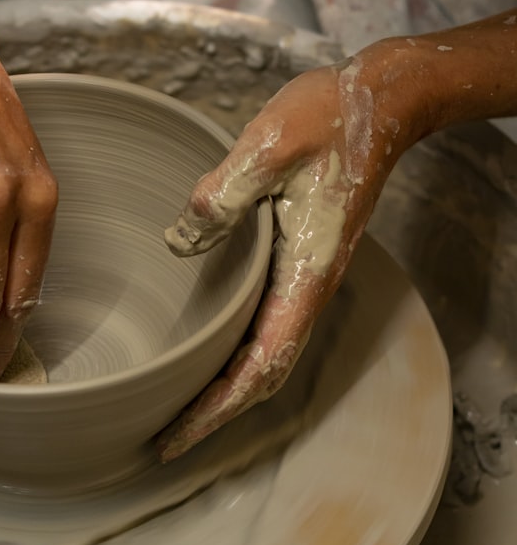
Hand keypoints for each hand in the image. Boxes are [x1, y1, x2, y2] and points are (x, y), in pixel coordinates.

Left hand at [157, 52, 406, 460]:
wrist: (378, 102)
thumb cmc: (329, 119)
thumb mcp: (268, 146)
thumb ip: (221, 195)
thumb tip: (180, 242)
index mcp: (305, 275)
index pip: (261, 365)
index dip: (218, 407)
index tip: (177, 434)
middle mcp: (307, 289)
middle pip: (264, 378)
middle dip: (216, 415)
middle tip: (165, 441)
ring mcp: (304, 279)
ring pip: (266, 357)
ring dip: (225, 392)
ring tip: (178, 413)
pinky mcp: (297, 264)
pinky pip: (265, 327)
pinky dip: (234, 357)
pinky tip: (204, 355)